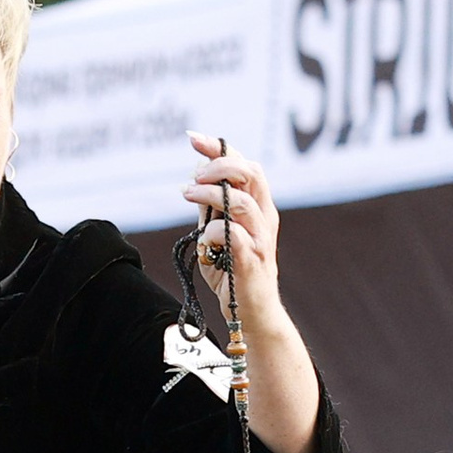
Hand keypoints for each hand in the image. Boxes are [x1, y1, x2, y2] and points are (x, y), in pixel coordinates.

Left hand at [182, 133, 286, 323]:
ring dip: (210, 194)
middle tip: (194, 176)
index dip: (219, 148)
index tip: (194, 139)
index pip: (245, 164)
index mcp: (259, 206)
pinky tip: (202, 239)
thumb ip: (211, 208)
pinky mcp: (252, 261)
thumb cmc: (233, 272)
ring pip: (241, 201)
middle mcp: (264, 218)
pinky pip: (233, 236)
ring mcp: (261, 239)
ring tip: (188, 195)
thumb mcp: (218, 233)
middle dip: (218, 166)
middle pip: (250, 173)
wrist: (251, 313)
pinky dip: (212, 232)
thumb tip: (196, 177)